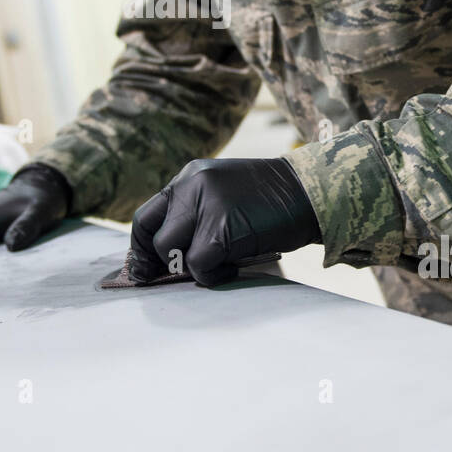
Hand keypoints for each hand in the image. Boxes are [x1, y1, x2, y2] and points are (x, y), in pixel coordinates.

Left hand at [129, 157, 320, 286]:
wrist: (310, 192)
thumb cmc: (270, 200)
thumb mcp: (223, 192)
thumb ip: (195, 211)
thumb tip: (168, 254)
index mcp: (189, 176)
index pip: (146, 217)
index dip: (141, 248)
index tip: (145, 269)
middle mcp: (192, 186)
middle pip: (154, 237)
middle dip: (165, 263)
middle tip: (188, 271)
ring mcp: (206, 206)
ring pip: (172, 252)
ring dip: (193, 267)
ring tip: (221, 262)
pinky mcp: (222, 229)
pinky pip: (198, 264)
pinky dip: (213, 275)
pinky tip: (233, 266)